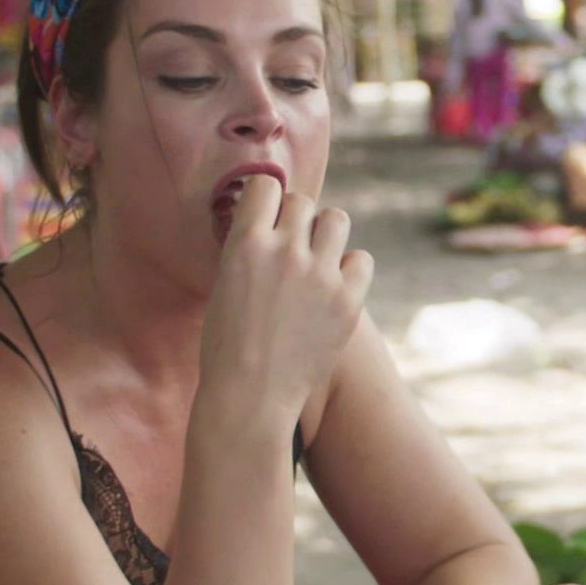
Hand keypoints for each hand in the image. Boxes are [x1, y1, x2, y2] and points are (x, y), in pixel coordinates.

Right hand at [197, 175, 373, 417]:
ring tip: (316, 260)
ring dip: (326, 234)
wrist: (250, 398)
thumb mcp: (224, 284)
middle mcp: (285, 252)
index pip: (266, 186)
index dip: (268, 201)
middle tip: (291, 246)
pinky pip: (362, 259)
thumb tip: (271, 221)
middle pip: (303, 202)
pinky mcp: (348, 302)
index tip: (268, 217)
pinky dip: (350, 269)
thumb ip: (249, 248)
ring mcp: (320, 277)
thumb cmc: (227, 345)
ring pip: (336, 219)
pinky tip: (335, 287)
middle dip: (296, 219)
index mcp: (245, 244)